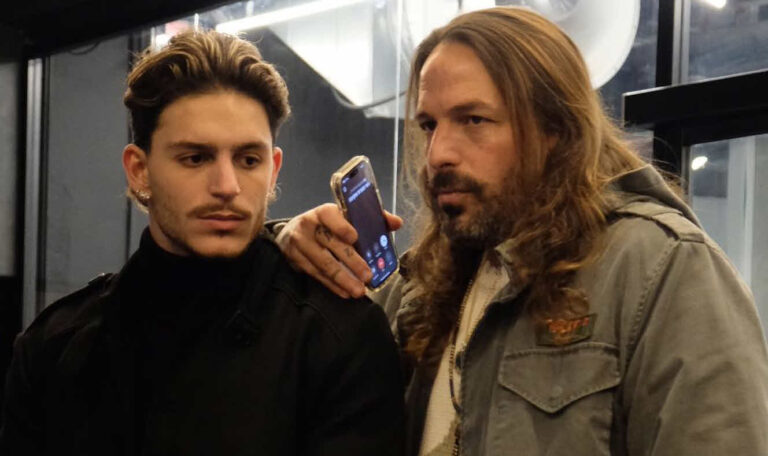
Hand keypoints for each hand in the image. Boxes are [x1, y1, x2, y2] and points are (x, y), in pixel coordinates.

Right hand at [275, 203, 402, 297]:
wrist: (291, 233)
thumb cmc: (327, 225)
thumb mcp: (344, 217)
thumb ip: (372, 218)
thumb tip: (397, 223)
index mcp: (323, 212)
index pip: (330, 216)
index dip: (341, 226)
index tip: (355, 238)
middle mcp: (309, 226)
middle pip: (331, 244)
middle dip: (351, 261)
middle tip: (368, 276)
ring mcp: (300, 244)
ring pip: (323, 263)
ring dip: (343, 279)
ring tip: (359, 291)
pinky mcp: (296, 261)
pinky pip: (316, 275)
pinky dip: (332, 285)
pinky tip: (345, 292)